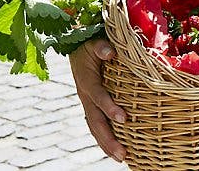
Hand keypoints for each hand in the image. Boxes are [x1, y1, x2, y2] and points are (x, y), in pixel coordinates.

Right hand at [70, 39, 126, 161]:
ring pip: (95, 127)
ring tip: (121, 158)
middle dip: (108, 139)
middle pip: (95, 121)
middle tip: (122, 154)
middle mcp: (86, 96)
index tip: (124, 118)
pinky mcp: (91, 105)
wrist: (74, 45)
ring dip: (107, 143)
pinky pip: (96, 124)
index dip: (109, 107)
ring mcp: (87, 103)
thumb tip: (110, 52)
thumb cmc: (90, 44)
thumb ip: (102, 47)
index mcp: (87, 81)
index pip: (98, 97)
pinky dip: (104, 137)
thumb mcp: (94, 42)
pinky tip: (116, 149)